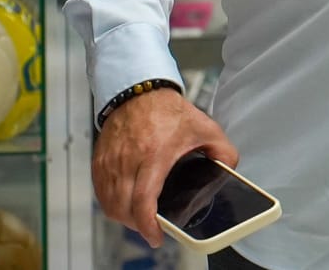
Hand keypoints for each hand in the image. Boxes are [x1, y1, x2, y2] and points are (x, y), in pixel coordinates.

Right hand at [93, 87, 238, 248]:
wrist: (140, 92)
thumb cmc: (169, 110)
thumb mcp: (205, 128)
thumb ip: (223, 151)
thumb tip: (229, 170)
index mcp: (155, 154)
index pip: (144, 199)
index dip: (147, 224)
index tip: (156, 236)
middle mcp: (128, 160)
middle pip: (124, 208)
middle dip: (138, 225)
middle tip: (153, 227)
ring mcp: (110, 162)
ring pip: (110, 205)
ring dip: (125, 217)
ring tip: (141, 217)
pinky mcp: (100, 163)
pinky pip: (101, 194)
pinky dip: (112, 205)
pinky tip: (126, 204)